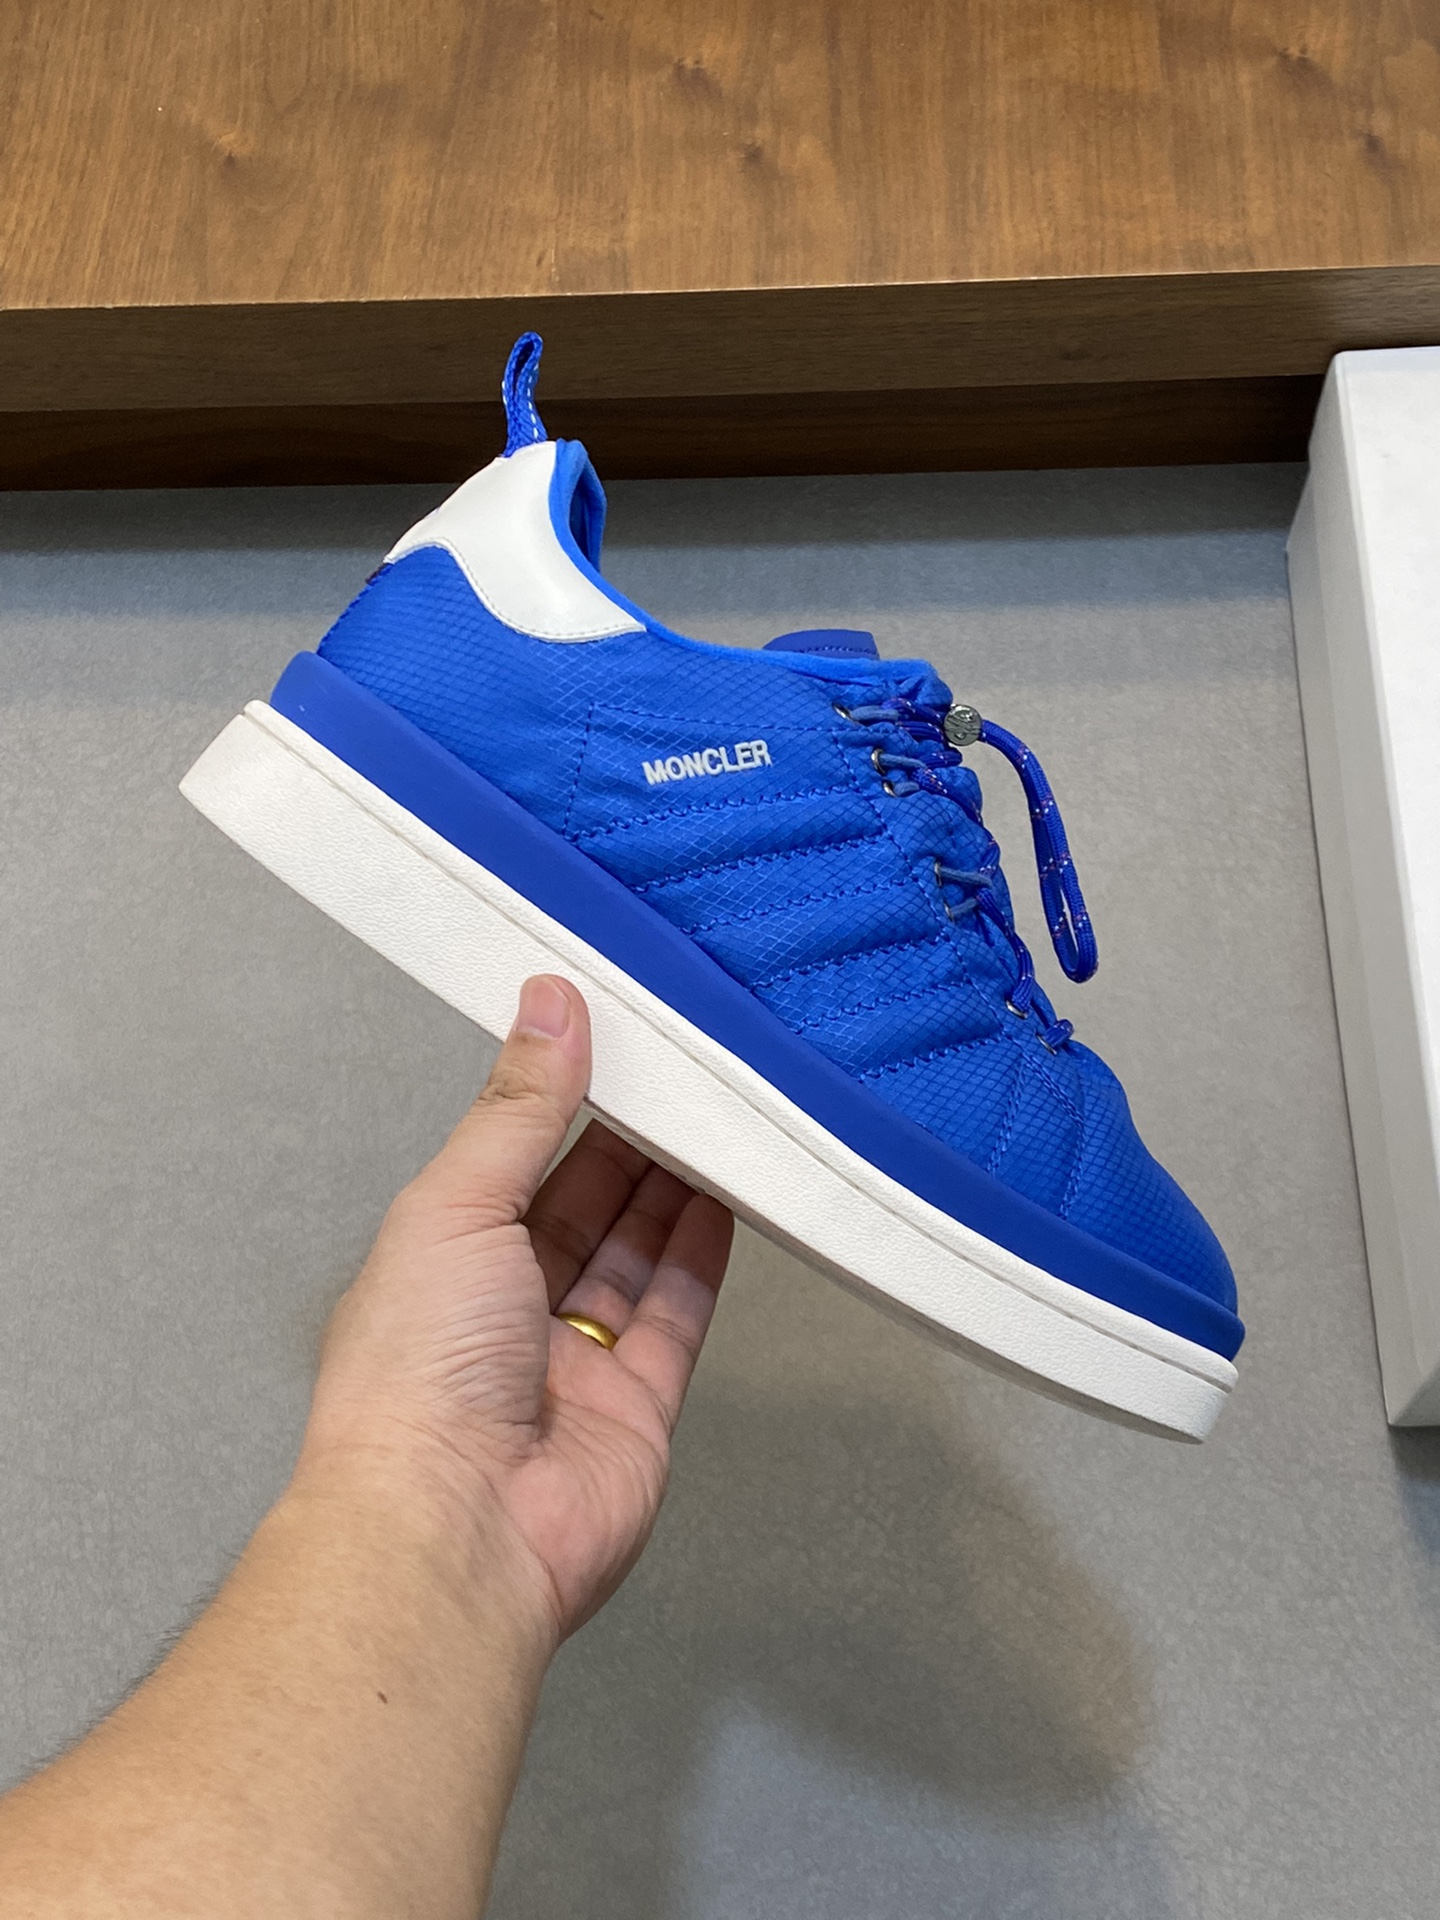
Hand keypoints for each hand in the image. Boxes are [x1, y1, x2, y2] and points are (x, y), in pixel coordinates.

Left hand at [296, 975, 733, 1642]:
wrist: (455, 1532)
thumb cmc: (416, 1377)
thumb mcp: (456, 1205)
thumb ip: (518, 1108)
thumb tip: (548, 1006)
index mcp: (439, 1262)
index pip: (511, 1163)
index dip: (559, 1102)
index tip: (609, 1037)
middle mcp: (502, 1313)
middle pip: (582, 1208)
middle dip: (629, 1141)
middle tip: (682, 1071)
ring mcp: (572, 1365)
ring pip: (635, 1257)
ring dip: (674, 1189)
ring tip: (719, 1117)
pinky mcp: (637, 1409)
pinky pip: (678, 1316)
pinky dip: (705, 1257)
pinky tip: (731, 1199)